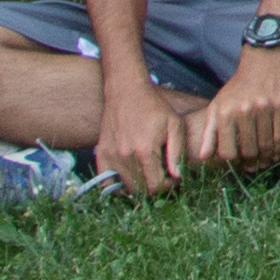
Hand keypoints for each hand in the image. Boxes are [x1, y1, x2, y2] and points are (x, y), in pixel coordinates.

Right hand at [98, 77, 194, 194]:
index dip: (167, 186)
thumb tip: (177, 176)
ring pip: (125, 186)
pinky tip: (128, 178)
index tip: (172, 178)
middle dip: (154, 187)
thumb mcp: (174, 124)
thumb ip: (177, 152)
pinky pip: (105, 181)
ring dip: (138, 185)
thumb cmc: (154, 106)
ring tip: (148, 174)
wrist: (127, 90)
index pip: (155, 186)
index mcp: (144, 151)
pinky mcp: (101, 153)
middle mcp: (125, 157)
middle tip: (161, 176)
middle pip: (140, 189)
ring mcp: (111, 156)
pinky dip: (116, 185)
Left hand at [194, 47, 279, 166]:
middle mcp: (243, 111)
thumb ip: (209, 132)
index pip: (227, 152)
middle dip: (251, 163)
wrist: (263, 58)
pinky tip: (277, 153)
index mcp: (224, 113)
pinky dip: (279, 149)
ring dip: (266, 159)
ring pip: (266, 146)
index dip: (233, 162)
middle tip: (253, 166)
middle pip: (248, 151)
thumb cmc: (238, 86)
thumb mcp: (217, 105)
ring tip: (265, 162)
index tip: (238, 164)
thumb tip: (202, 157)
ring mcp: (264, 108)